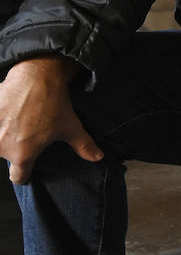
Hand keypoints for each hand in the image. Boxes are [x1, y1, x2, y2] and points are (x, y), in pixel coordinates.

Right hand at [0, 57, 98, 184]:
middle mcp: (2, 146)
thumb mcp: (71, 127)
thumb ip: (83, 146)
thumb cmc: (52, 104)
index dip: (25, 175)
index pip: (18, 176)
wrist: (36, 77)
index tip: (27, 170)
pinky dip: (0, 120)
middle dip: (15, 147)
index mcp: (23, 154)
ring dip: (4, 132)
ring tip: (18, 120)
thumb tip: (97, 157)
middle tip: (26, 132)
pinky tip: (9, 113)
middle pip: (7, 155)